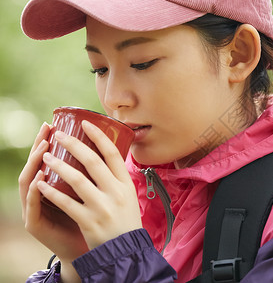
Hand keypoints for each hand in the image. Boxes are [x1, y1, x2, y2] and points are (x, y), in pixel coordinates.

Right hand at [18, 123, 88, 265]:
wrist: (95, 252)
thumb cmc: (95, 220)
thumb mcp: (95, 194)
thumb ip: (95, 176)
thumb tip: (114, 149)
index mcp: (56, 186)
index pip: (50, 159)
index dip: (50, 141)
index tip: (56, 123)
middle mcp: (42, 194)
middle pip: (36, 165)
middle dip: (40, 144)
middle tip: (48, 128)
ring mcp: (36, 208)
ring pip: (29, 181)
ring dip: (35, 163)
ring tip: (44, 149)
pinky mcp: (34, 223)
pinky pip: (33, 205)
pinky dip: (36, 192)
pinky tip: (39, 180)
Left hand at [37, 120, 141, 249]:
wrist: (126, 251)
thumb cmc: (125, 221)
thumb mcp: (128, 197)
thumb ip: (116, 180)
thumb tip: (103, 159)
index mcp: (125, 184)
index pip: (113, 154)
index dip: (98, 136)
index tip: (85, 123)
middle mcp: (115, 193)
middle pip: (92, 161)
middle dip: (73, 145)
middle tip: (59, 135)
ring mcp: (102, 207)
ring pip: (76, 179)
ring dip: (58, 165)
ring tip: (46, 156)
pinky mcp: (88, 221)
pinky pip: (66, 203)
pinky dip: (52, 192)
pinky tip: (41, 185)